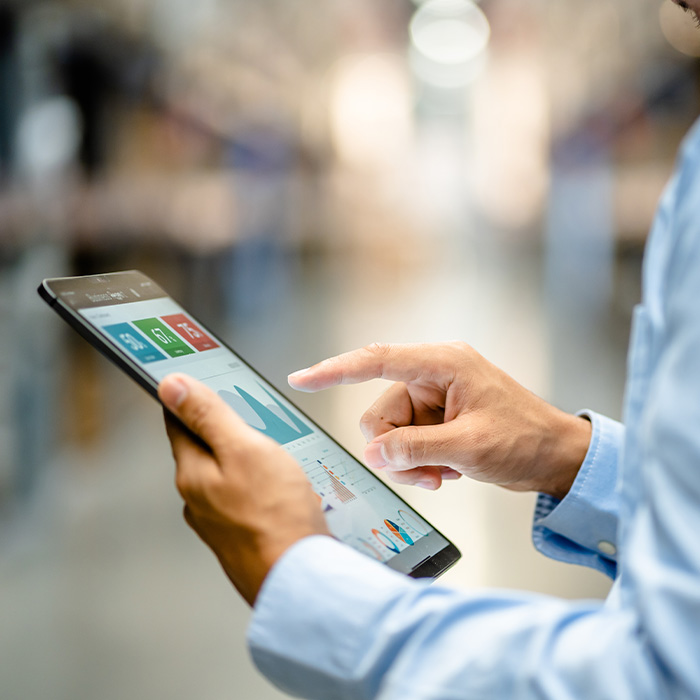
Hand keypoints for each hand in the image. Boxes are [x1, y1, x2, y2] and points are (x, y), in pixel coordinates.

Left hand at [159, 373, 328, 605]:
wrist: (298, 578)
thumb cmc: (275, 514)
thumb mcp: (244, 448)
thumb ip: (208, 415)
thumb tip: (169, 385)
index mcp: (192, 473)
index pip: (179, 422)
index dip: (189, 397)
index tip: (198, 381)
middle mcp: (198, 500)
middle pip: (205, 449)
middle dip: (225, 428)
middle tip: (251, 412)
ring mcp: (219, 522)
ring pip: (228, 475)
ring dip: (246, 459)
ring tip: (276, 449)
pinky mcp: (242, 538)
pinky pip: (247, 499)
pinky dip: (260, 486)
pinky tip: (284, 487)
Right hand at [289, 342, 590, 498]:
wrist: (556, 457)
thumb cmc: (525, 440)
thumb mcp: (469, 446)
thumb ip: (416, 448)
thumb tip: (374, 453)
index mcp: (443, 365)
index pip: (377, 361)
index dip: (335, 370)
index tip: (302, 379)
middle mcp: (433, 376)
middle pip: (381, 413)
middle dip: (395, 449)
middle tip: (427, 473)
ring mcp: (434, 399)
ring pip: (390, 433)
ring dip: (408, 461)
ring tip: (442, 475)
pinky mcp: (437, 419)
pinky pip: (405, 442)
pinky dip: (418, 463)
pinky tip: (445, 472)